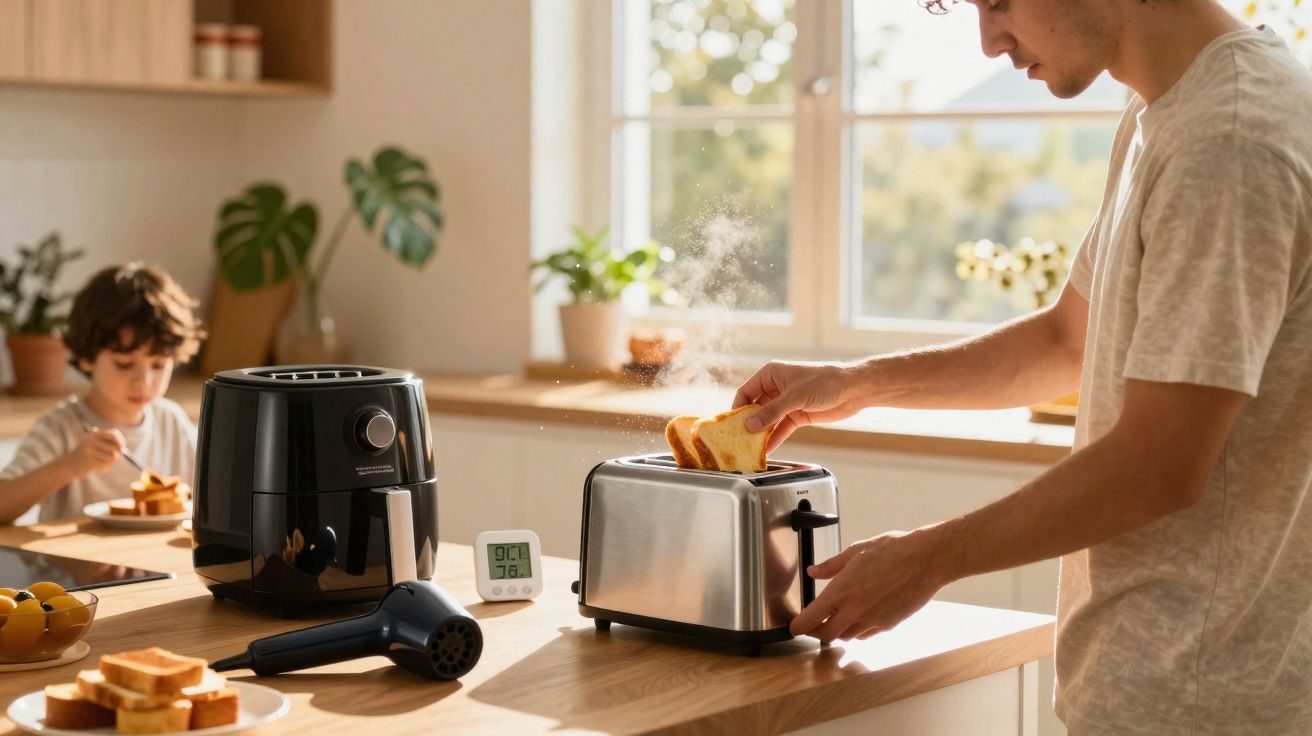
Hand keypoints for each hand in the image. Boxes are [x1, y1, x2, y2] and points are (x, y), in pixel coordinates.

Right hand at [65, 428, 125, 477]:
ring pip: (112, 457)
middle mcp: (92, 440)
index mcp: (94, 434)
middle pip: (116, 447)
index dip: (121, 441)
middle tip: (115, 458)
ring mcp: (89, 450)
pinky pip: (105, 464)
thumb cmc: (86, 455)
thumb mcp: (94, 444)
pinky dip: (103, 467)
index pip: (114, 433)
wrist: (68, 464)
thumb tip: (122, 447)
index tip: (122, 448)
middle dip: (118, 454)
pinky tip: (95, 466)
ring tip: (102, 462)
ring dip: (110, 462)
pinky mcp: (88, 460)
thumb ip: (108, 443)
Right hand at [733, 360, 869, 452]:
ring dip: (761, 434)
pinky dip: (774, 438)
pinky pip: (781, 428)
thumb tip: (749, 425)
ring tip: (751, 448)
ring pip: (768, 420)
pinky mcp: (797, 414)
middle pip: (755, 408)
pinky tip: (767, 449)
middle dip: (748, 424)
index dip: (737, 408)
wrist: (852, 389)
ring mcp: (787, 402)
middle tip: (739, 440)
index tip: (730, 425)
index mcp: (771, 374)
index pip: (746, 392)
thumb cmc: (824, 381)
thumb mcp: (793, 397)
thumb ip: (771, 412)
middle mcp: (776, 387)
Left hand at [789, 528, 949, 641]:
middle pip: (826, 635)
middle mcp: (855, 609)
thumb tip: (814, 571)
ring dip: (837, 631)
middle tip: (813, 625)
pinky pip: (865, 634)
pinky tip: (858, 619)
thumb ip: (832, 565)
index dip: (798, 626)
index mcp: (842, 590)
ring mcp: (873, 619)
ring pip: (846, 636)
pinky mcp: (888, 624)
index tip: (793, 627)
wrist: (926, 560)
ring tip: (835, 619)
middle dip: (816, 632)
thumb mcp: (857, 550)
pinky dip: (857, 631)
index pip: (811, 618)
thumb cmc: (894, 550)